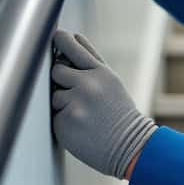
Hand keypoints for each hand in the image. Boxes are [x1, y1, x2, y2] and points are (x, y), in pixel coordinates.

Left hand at [49, 28, 155, 177]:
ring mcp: (75, 103)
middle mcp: (87, 85)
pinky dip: (63, 120)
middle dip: (62, 79)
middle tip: (77, 93)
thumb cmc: (118, 112)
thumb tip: (71, 37)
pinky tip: (80, 126)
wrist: (130, 146)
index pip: (72, 46)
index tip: (56, 37)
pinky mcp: (64, 121)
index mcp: (100, 72)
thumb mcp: (111, 81)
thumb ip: (91, 62)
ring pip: (53, 94)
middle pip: (56, 69)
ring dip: (63, 102)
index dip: (61, 39)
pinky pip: (53, 114)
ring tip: (84, 113)